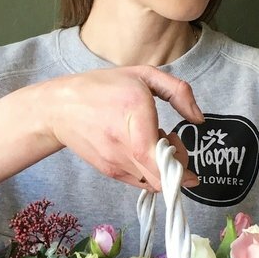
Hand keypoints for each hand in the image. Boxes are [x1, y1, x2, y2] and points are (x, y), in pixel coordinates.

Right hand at [40, 65, 201, 190]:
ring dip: (163, 169)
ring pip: (151, 181)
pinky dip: (150, 173)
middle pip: (158, 176)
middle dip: (176, 168)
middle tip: (173, 144)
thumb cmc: (103, 88)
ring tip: (156, 144)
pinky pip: (140, 182)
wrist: (59, 109)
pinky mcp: (110, 172)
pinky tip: (145, 152)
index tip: (187, 168)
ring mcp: (114, 161)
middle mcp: (122, 142)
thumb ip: (178, 91)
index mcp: (132, 111)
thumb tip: (198, 119)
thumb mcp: (142, 75)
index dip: (175, 169)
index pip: (153, 156)